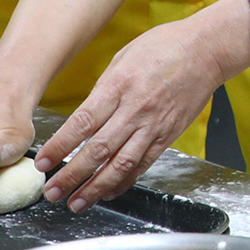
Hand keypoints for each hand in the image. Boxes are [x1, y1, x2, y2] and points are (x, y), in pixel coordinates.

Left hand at [33, 7, 239, 211]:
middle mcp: (135, 110)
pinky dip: (124, 182)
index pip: (82, 123)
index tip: (43, 162)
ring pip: (120, 165)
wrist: (206, 49)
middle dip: (71, 175)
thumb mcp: (123, 58)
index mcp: (119, 86)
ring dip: (96, 187)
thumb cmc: (164, 46)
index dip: (60, 146)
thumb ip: (104, 89)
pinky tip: (109, 192)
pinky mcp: (168, 135)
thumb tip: (84, 118)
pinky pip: (143, 165)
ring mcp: (153, 125)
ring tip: (76, 202)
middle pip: (98, 150)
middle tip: (52, 192)